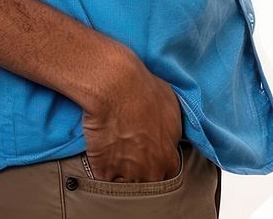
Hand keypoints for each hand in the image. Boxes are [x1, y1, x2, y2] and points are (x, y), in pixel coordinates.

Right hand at [81, 51, 182, 182]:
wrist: (117, 86)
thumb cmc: (146, 91)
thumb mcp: (172, 108)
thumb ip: (171, 131)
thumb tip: (168, 136)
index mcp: (168, 158)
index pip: (167, 175)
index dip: (157, 165)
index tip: (149, 156)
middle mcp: (150, 172)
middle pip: (147, 184)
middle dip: (140, 173)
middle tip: (131, 155)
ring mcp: (126, 174)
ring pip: (125, 185)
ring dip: (121, 175)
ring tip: (114, 155)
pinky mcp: (103, 171)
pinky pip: (102, 179)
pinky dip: (101, 170)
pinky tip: (100, 155)